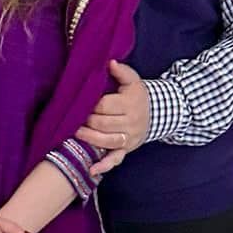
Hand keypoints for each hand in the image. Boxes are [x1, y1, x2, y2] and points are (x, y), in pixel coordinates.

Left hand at [76, 61, 149, 177]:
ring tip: (75, 133)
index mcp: (130, 103)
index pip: (105, 105)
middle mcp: (131, 122)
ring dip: (89, 138)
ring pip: (107, 141)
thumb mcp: (133, 80)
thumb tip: (109, 62)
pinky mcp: (127, 149)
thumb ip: (121, 71)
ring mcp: (129, 138)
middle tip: (73, 117)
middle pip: (104, 123)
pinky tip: (92, 170)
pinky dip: (104, 166)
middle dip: (86, 120)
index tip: (79, 102)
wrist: (158, 113)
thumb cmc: (138, 95)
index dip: (91, 105)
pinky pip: (116, 159)